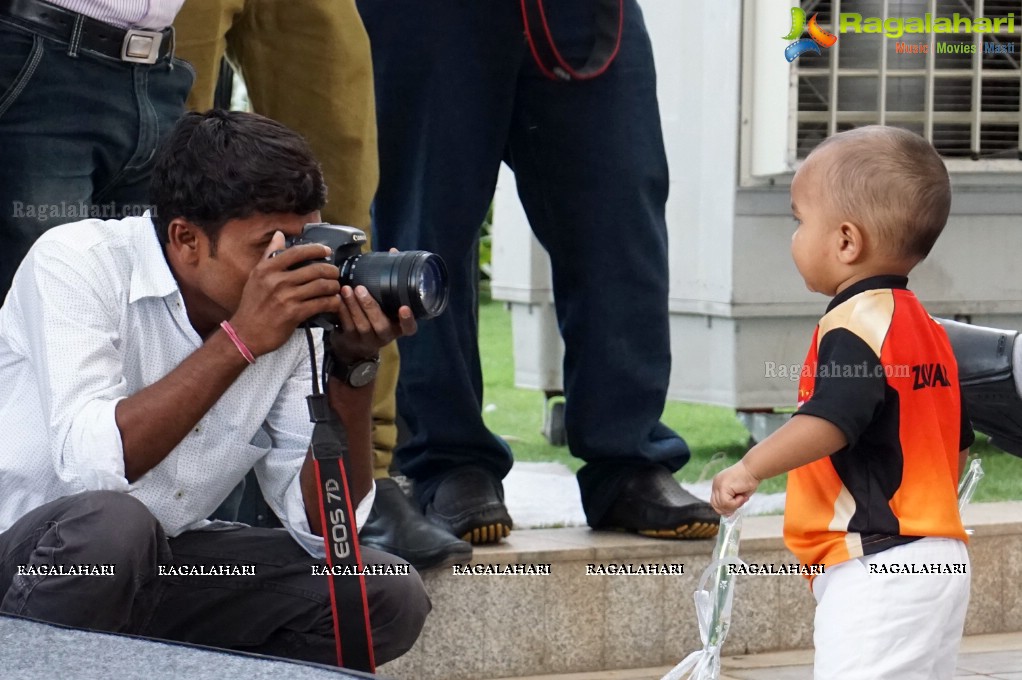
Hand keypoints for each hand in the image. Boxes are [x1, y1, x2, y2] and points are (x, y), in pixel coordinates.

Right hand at [229, 232, 341, 356]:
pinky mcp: (294, 313)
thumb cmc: (252, 304)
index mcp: (267, 269)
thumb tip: (279, 235)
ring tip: (335, 288)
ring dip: (334, 287)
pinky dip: (332, 302)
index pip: (297, 252)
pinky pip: (321, 304)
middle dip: (331, 271)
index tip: (327, 251)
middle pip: (315, 269)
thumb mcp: (256, 276)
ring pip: (321, 286)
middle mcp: (277, 280)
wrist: (246, 333)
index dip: (316, 249)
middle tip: (335, 273)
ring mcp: (286, 297)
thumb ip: (269, 255)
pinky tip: (334, 302)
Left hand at [329, 285, 416, 363]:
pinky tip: (338, 298)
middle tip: (360, 289)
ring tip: (346, 289)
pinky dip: (342, 310)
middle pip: (381, 325)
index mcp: (397, 328)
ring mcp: (367, 340)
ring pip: (361, 324)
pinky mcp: (351, 340)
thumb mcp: (385, 311)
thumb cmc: (374, 319)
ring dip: (353, 306)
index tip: (405, 308)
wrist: (354, 346)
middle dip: (370, 306)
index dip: (408, 320)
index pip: (409, 328)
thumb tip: (393, 257)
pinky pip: (346, 325)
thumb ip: (388, 293)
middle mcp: (385, 336)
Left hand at [710, 460, 760, 515]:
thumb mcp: (738, 493)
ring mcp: (718, 485)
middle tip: (740, 502)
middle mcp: (715, 484)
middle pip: (715, 505)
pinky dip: (736, 503)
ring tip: (742, 498)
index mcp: (718, 485)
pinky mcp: (722, 487)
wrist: (754, 469)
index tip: (735, 506)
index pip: (715, 502)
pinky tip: (742, 496)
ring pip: (721, 505)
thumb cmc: (750, 479)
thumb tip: (727, 514)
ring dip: (734, 505)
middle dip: (728, 508)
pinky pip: (726, 503)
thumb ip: (731, 502)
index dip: (724, 508)